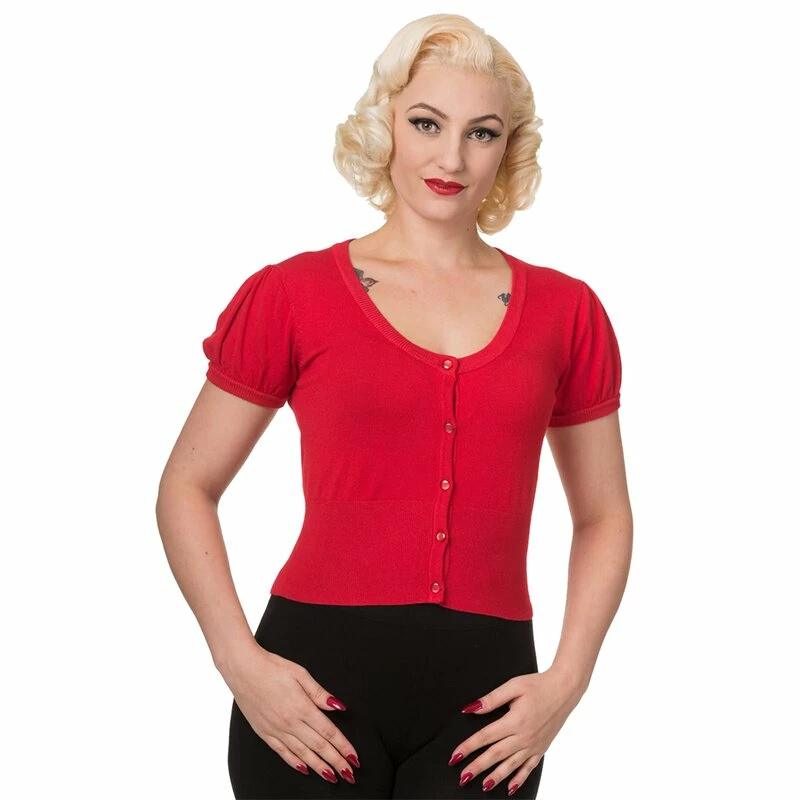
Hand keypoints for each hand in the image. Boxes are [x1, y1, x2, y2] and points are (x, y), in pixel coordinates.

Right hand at [224, 643, 360, 784]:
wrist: (242, 669)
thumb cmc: (271, 667)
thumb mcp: (300, 674)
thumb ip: (319, 693)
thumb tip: (338, 706)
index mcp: (301, 707)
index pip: (329, 732)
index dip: (343, 747)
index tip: (354, 757)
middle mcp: (289, 723)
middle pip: (319, 746)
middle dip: (337, 762)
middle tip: (349, 774)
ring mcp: (276, 730)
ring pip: (303, 754)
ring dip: (319, 767)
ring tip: (332, 777)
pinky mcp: (264, 733)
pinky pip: (282, 752)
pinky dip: (295, 762)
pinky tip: (305, 768)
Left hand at [448, 669, 579, 794]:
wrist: (564, 689)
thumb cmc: (538, 685)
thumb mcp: (513, 686)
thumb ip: (491, 699)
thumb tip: (471, 709)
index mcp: (515, 720)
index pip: (486, 736)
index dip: (468, 747)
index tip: (455, 756)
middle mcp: (524, 736)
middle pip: (495, 755)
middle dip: (477, 766)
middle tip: (463, 776)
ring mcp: (534, 745)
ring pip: (511, 765)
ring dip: (496, 777)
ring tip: (483, 785)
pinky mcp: (541, 748)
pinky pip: (529, 768)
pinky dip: (519, 779)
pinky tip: (510, 787)